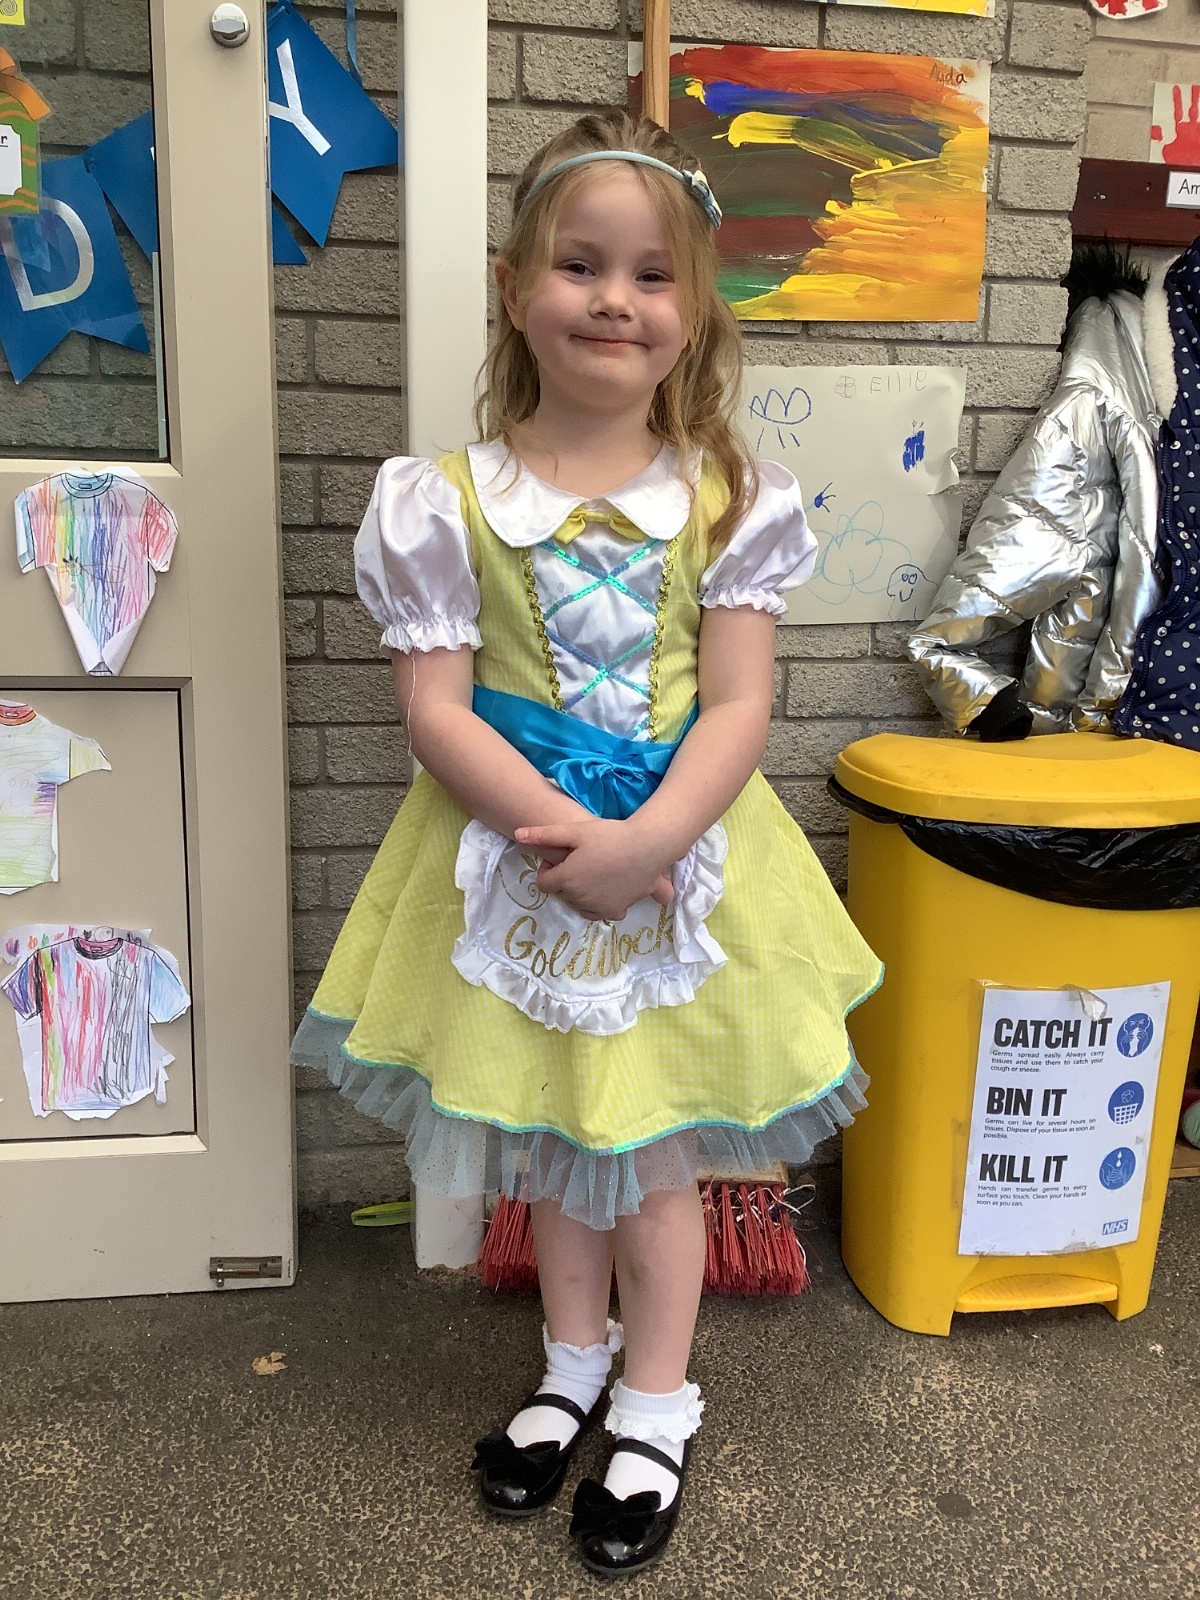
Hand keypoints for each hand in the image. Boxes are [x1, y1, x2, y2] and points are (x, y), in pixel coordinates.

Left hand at [515, 819, 673, 922]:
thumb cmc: (610, 835)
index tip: (563, 857)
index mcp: (565, 880)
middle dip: (565, 880)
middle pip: (561, 894)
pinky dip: (599, 903)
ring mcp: (598, 908)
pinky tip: (607, 887)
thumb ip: (544, 835)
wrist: (648, 847)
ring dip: (580, 893)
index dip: (549, 869)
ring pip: (578, 905)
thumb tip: (517, 834)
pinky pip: (599, 912)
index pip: (543, 883)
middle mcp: (579, 898)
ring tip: (595, 871)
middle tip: (581, 860)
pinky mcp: (615, 911)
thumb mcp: (575, 830)